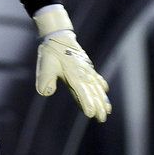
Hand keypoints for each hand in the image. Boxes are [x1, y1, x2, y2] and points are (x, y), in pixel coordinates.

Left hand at [34, 6, 111, 122]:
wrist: (59, 36)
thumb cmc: (51, 52)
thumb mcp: (45, 65)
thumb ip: (45, 79)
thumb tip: (46, 93)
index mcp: (72, 74)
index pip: (80, 91)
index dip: (85, 102)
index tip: (90, 113)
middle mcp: (82, 73)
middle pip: (91, 92)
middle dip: (98, 105)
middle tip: (102, 118)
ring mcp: (86, 70)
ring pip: (96, 87)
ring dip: (102, 98)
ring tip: (108, 110)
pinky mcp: (86, 66)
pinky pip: (96, 78)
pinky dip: (101, 85)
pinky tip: (105, 91)